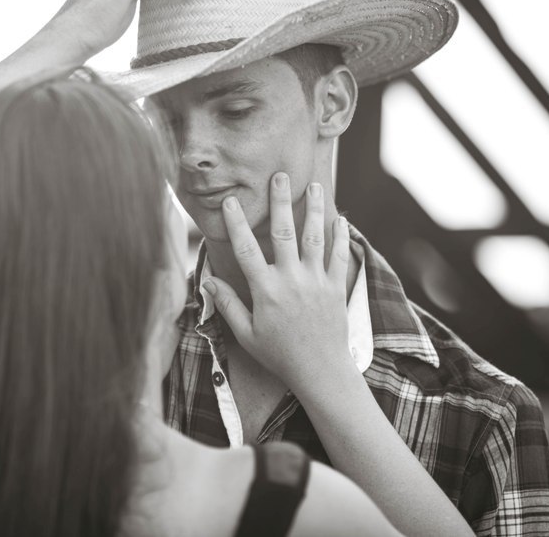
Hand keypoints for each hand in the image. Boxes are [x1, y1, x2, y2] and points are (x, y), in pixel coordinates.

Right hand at [202, 173, 353, 394]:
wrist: (320, 372)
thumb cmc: (279, 355)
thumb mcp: (247, 334)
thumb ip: (228, 304)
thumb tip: (208, 280)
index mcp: (266, 290)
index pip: (246, 249)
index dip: (236, 223)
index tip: (230, 201)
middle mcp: (291, 280)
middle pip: (284, 232)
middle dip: (281, 201)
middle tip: (280, 175)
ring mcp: (316, 281)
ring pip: (315, 237)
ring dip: (314, 209)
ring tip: (316, 185)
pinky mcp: (335, 287)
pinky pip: (339, 256)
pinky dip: (340, 236)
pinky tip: (340, 217)